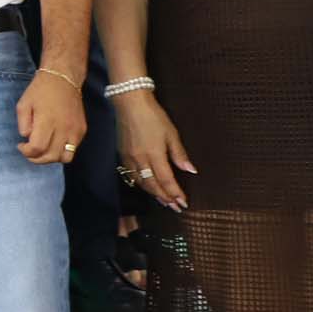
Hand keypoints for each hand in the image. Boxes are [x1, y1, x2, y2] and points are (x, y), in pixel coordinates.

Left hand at [15, 69, 86, 163]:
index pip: (38, 148)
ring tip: (43, 149)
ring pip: (65, 157)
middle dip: (37, 158)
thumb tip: (27, 138)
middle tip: (29, 151)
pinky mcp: (82, 130)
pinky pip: (73, 149)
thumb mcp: (23, 104)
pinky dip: (62, 151)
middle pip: (51, 156)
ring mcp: (75, 130)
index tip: (21, 145)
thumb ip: (23, 124)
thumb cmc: (40, 90)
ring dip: (52, 158)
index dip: (26, 152)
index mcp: (47, 121)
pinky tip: (53, 142)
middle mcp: (64, 128)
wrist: (63, 78)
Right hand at [115, 93, 197, 208]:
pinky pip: (131, 176)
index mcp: (154, 154)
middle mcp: (140, 160)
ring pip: (141, 183)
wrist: (129, 104)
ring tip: (164, 201)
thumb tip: (190, 170)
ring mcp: (129, 158)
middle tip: (175, 207)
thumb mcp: (171, 133)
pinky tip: (146, 187)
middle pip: (153, 185)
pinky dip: (141, 185)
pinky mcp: (122, 155)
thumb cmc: (153, 116)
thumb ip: (179, 154)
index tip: (183, 203)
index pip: (166, 180)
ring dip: (153, 194)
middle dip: (165, 198)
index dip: (175, 193)